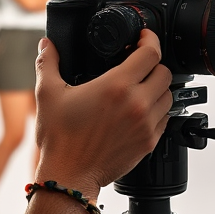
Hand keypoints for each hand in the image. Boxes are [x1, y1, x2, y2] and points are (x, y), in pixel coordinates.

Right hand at [33, 29, 172, 197]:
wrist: (68, 176)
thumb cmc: (59, 138)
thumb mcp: (47, 94)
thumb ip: (48, 63)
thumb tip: (47, 44)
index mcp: (116, 86)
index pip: (150, 53)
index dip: (149, 39)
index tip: (143, 37)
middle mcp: (136, 103)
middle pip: (164, 72)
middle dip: (153, 64)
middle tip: (139, 63)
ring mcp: (145, 124)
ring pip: (168, 96)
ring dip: (157, 88)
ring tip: (141, 87)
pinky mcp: (148, 142)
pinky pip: (165, 119)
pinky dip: (157, 110)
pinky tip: (140, 110)